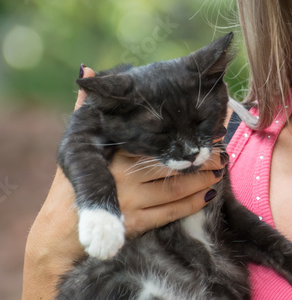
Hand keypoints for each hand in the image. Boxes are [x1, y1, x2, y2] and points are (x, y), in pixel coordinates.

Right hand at [26, 67, 225, 270]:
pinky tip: (208, 194)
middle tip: (221, 151)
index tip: (207, 125)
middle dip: (201, 156)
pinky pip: (173, 211)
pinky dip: (194, 202)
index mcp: (114, 152)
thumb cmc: (70, 185)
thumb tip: (87, 67)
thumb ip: (86, 108)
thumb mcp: (77, 144)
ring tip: (219, 169)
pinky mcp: (136, 223)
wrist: (61, 232)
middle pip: (172, 162)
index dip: (183, 130)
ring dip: (203, 178)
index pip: (156, 137)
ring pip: (177, 186)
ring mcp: (130, 200)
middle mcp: (123, 174)